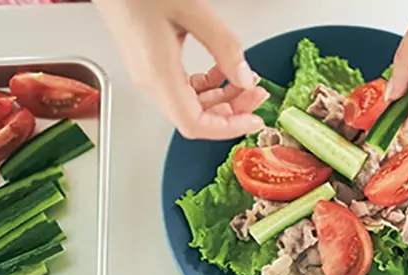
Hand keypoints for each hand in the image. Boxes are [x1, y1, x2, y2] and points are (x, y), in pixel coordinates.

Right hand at [93, 0, 268, 139]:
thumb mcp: (191, 10)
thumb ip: (223, 46)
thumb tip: (244, 78)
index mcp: (158, 74)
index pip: (195, 124)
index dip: (228, 129)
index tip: (253, 121)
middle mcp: (151, 81)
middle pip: (196, 118)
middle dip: (232, 112)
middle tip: (257, 94)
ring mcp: (150, 75)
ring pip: (192, 105)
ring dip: (223, 98)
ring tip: (246, 80)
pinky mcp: (152, 65)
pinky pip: (185, 89)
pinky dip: (209, 85)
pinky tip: (223, 69)